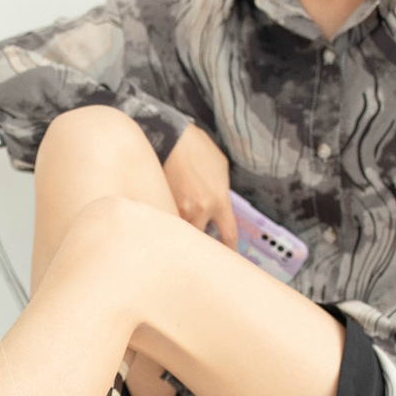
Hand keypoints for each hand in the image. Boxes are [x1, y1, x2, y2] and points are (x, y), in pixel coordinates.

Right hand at [162, 124, 237, 248]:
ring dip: (187, 236)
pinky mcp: (164, 206)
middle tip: (205, 250)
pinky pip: (171, 223)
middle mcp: (199, 210)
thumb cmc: (198, 150)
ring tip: (186, 236)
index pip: (229, 235)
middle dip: (205, 246)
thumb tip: (222, 208)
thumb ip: (223, 193)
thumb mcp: (221, 170)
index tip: (231, 255)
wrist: (173, 140)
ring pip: (185, 234)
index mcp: (219, 201)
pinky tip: (171, 223)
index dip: (231, 249)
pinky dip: (173, 226)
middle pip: (204, 241)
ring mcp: (179, 210)